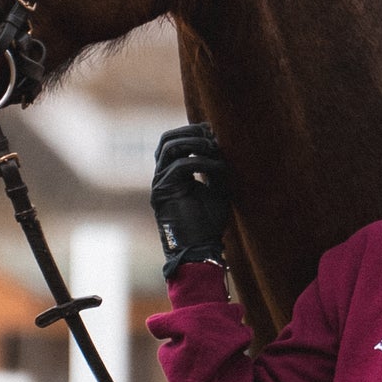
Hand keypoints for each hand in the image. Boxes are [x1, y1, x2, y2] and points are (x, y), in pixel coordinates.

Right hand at [151, 123, 233, 277]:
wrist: (197, 251)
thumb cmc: (208, 225)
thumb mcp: (216, 190)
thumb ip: (215, 169)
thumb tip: (221, 145)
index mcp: (172, 174)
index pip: (174, 141)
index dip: (193, 132)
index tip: (215, 133)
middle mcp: (162, 176)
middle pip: (167, 139)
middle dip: (191, 131)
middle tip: (212, 136)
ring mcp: (160, 183)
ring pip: (169, 147)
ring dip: (195, 142)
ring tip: (214, 148)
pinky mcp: (163, 191)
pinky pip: (181, 165)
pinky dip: (203, 162)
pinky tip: (218, 168)